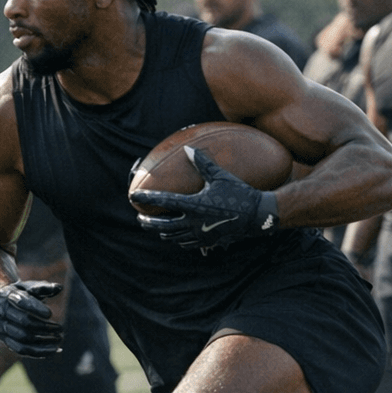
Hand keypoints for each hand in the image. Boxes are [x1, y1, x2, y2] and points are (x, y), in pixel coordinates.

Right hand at [0, 280, 63, 357]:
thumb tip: (58, 288)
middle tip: (60, 328)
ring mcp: (1, 328)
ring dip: (44, 341)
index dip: (36, 308)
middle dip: (45, 327)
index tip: (50, 314)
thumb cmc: (20, 293)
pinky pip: (21, 350)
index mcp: (8, 295)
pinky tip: (54, 350)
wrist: (0, 304)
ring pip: (23, 339)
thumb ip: (43, 287)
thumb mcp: (29, 286)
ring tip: (59, 339)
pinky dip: (39, 352)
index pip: (22, 302)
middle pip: (24, 322)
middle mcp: (1, 312)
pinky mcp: (4, 340)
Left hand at [130, 146, 279, 250]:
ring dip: (163, 232)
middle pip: (163, 226)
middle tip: (140, 218)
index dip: (147, 198)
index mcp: (193, 205)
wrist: (257, 215)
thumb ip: (202, 163)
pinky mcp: (209, 241)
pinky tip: (178, 236)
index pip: (163, 201)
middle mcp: (193, 222)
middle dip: (148, 222)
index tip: (134, 196)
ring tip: (157, 227)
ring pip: (174, 236)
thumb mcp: (220, 176)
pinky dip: (179, 239)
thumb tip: (189, 149)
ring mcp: (200, 234)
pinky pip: (188, 243)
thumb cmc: (240, 193)